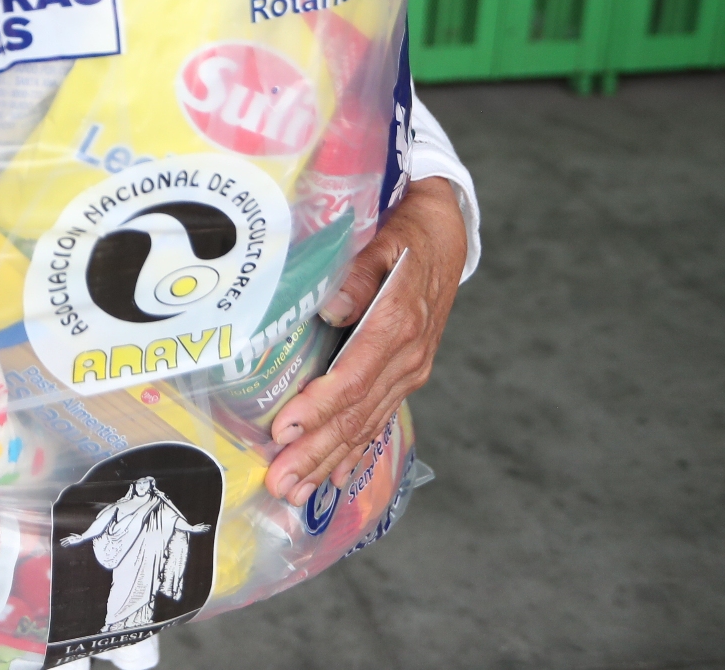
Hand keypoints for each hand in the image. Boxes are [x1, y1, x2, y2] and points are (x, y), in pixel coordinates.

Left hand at [264, 175, 466, 503]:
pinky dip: (356, 451)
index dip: (318, 409)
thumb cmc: (404, 232)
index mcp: (397, 325)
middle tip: (280, 482)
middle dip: (315, 452)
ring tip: (296, 492)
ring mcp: (409, 370)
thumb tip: (333, 308)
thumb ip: (358, 273)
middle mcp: (406, 357)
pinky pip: (379, 419)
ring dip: (329, 461)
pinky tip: (335, 477)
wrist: (444, 234)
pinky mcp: (407, 374)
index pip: (352, 379)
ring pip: (365, 424)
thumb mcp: (383, 239)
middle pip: (356, 414)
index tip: (284, 430)